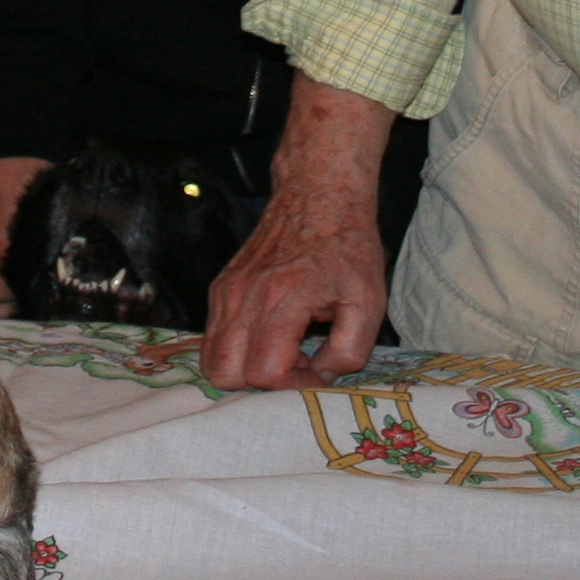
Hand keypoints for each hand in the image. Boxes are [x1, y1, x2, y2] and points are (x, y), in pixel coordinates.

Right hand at [199, 185, 384, 389]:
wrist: (318, 194)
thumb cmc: (348, 245)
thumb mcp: (369, 301)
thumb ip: (350, 350)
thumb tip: (322, 373)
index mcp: (281, 299)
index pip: (264, 373)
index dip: (294, 385)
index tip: (317, 370)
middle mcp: (243, 297)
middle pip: (224, 375)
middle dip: (261, 383)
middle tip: (296, 363)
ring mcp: (226, 291)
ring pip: (211, 360)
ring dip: (245, 368)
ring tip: (284, 349)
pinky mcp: (221, 287)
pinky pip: (213, 337)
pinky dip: (238, 349)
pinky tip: (273, 332)